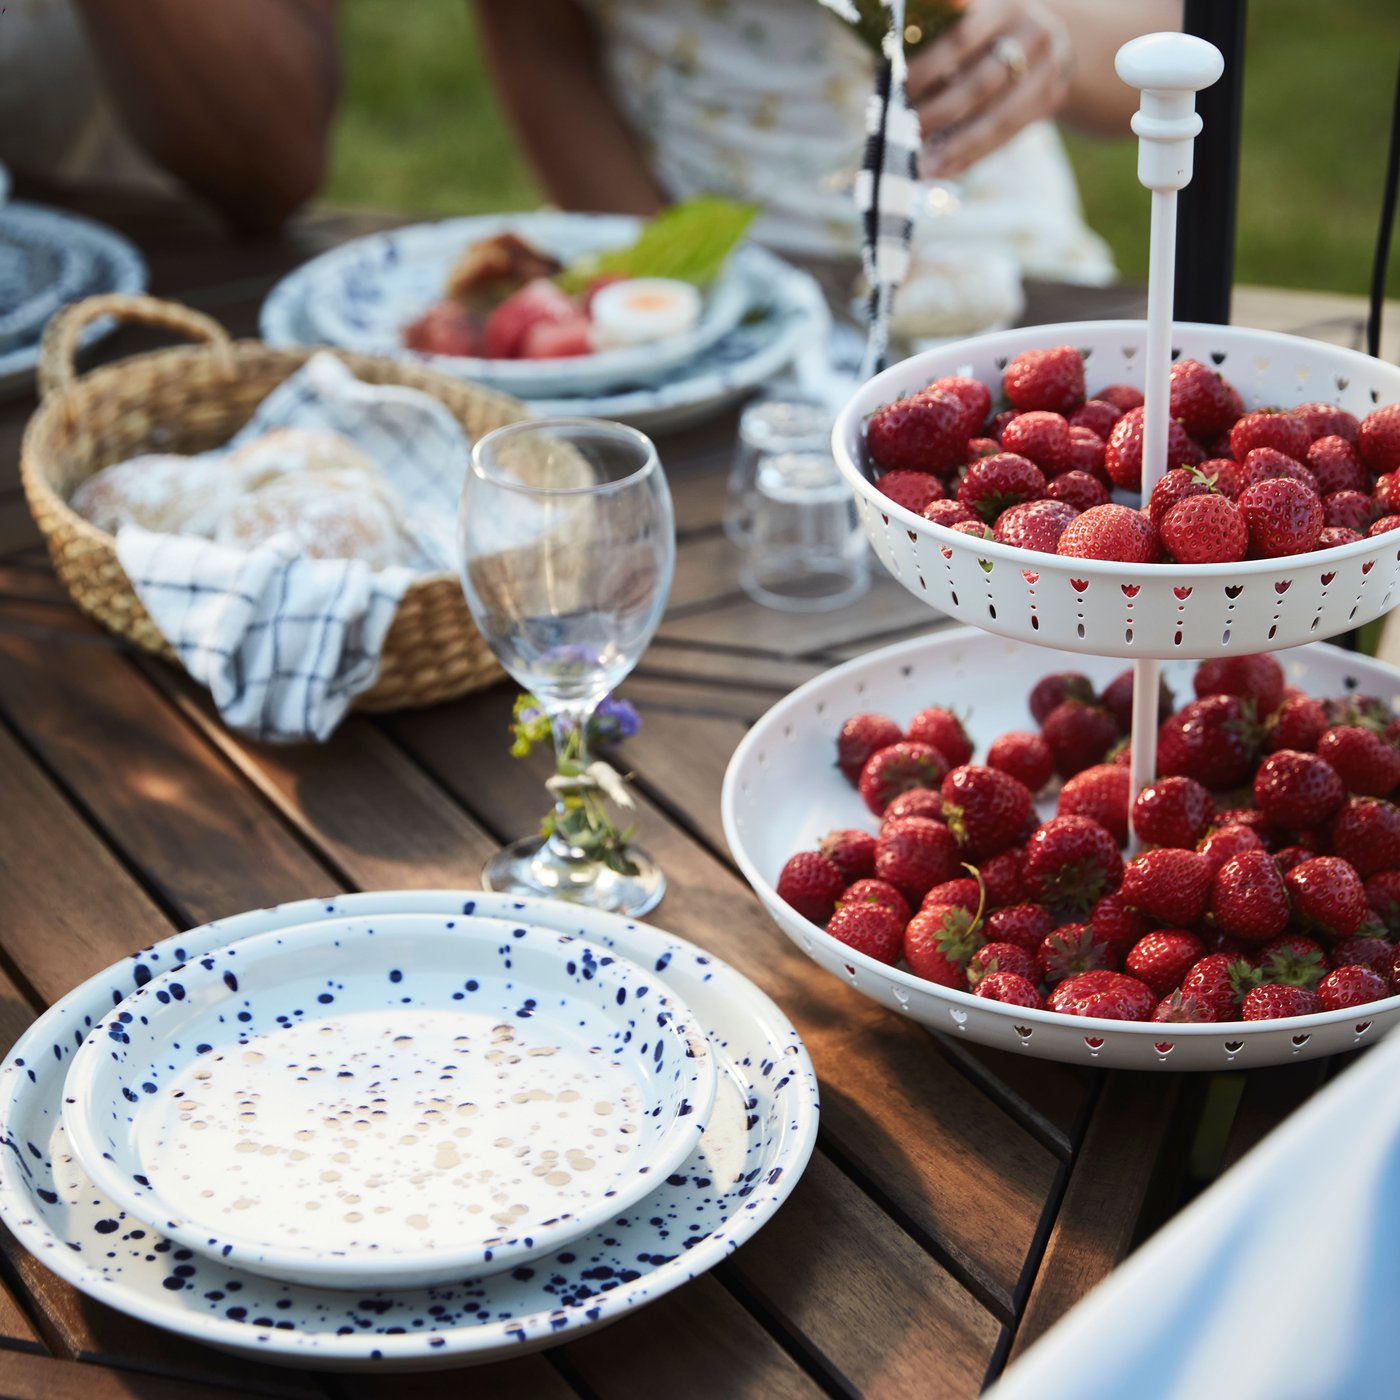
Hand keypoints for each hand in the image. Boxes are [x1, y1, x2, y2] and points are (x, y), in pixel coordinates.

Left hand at [907, 0, 1073, 177]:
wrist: (1057, 35)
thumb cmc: (990, 31)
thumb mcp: (972, 17)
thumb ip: (937, 36)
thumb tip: (881, 69)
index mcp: (999, 5)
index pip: (963, 31)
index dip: (933, 58)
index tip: (898, 78)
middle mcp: (1029, 30)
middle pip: (979, 81)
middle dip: (939, 111)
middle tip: (905, 132)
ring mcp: (1046, 66)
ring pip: (998, 116)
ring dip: (957, 145)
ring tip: (922, 166)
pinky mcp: (1050, 97)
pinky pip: (1008, 134)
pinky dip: (973, 155)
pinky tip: (945, 169)